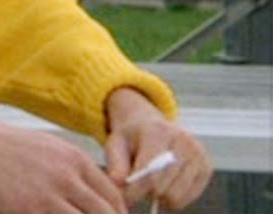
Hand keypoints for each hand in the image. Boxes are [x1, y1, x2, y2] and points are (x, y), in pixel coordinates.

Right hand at [0, 99, 125, 212]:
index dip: (118, 213)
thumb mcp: (50, 148)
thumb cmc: (7, 145)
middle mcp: (67, 177)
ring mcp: (47, 196)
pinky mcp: (27, 210)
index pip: (113, 195)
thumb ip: (75, 169)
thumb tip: (95, 194)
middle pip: (106, 213)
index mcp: (75, 159)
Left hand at [104, 87, 211, 209]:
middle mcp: (183, 140)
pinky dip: (175, 197)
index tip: (125, 200)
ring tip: (151, 184)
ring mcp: (198, 153)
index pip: (148, 172)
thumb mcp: (116, 144)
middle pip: (163, 186)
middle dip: (145, 193)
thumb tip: (118, 184)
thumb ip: (116, 164)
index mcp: (157, 131)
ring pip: (177, 195)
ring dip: (160, 197)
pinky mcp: (207, 165)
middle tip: (137, 188)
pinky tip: (166, 184)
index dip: (134, 190)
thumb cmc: (131, 138)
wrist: (150, 124)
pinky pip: (190, 196)